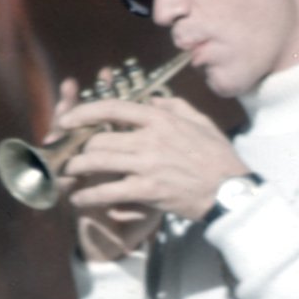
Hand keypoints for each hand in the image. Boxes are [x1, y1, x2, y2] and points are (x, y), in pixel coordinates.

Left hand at [59, 94, 248, 220]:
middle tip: (70, 154)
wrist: (230, 190)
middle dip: (79, 147)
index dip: (84, 111)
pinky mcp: (147, 191)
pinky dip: (88, 196)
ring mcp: (147, 165)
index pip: (113, 108)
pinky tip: (78, 199)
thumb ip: (173, 105)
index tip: (68, 118)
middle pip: (100, 138)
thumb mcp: (199, 120)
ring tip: (68, 174)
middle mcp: (150, 139)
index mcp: (160, 119)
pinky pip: (108, 191)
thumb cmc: (217, 155)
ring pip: (98, 162)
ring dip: (77, 169)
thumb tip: (152, 99)